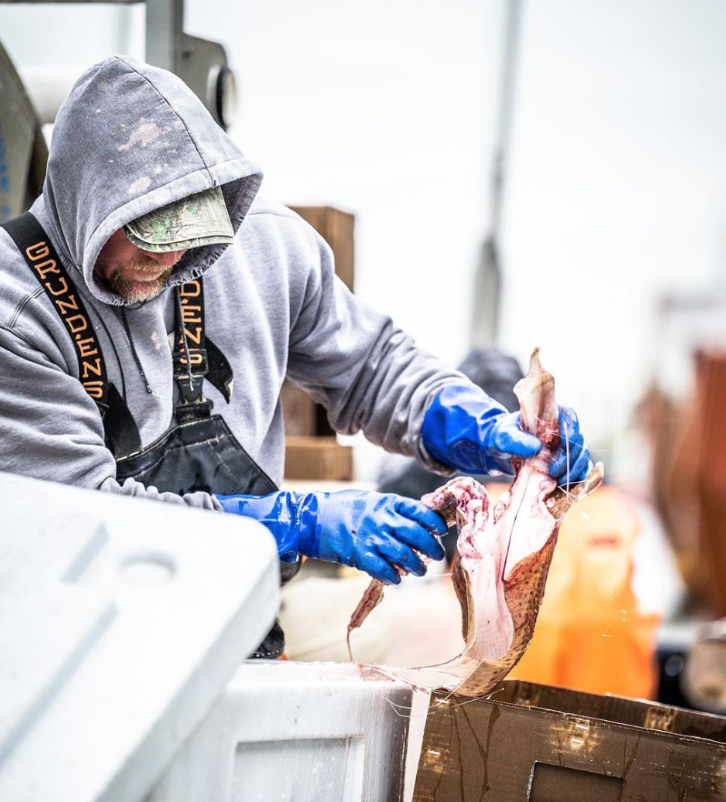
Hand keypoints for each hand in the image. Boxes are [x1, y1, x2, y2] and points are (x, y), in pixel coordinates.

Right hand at [215, 490, 446, 584]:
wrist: (311, 518)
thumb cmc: (342, 507)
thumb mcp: (370, 499)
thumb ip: (392, 509)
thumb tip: (417, 519)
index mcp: (387, 502)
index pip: (421, 512)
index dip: (435, 523)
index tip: (441, 531)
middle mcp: (382, 519)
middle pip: (418, 536)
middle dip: (431, 549)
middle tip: (435, 555)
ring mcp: (371, 538)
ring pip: (405, 556)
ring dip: (416, 566)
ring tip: (419, 569)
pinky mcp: (360, 556)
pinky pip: (384, 571)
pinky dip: (394, 577)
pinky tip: (397, 578)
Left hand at [421, 385, 591, 486]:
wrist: (498, 452)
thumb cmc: (500, 438)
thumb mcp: (503, 437)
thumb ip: (515, 440)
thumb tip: (536, 447)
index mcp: (550, 415)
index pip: (569, 416)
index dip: (571, 429)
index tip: (562, 444)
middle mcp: (561, 430)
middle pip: (578, 440)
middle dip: (570, 457)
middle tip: (554, 471)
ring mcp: (564, 448)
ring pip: (581, 457)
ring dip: (574, 470)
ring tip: (559, 481)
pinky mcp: (564, 464)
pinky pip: (579, 471)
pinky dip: (577, 478)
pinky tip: (567, 486)